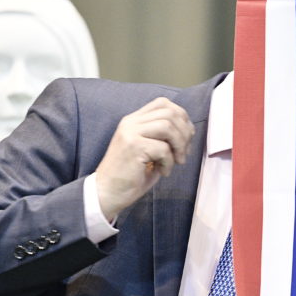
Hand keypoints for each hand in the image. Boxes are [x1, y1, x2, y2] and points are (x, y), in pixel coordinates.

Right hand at [95, 97, 193, 221]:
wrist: (107, 192)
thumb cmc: (131, 174)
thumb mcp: (149, 149)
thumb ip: (163, 136)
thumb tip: (188, 130)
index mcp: (134, 120)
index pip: (163, 103)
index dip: (181, 117)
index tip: (186, 137)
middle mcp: (131, 122)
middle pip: (169, 113)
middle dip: (185, 133)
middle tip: (184, 153)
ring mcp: (130, 133)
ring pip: (167, 126)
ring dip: (180, 145)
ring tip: (178, 161)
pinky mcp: (133, 147)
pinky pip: (163, 148)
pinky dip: (170, 162)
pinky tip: (164, 172)